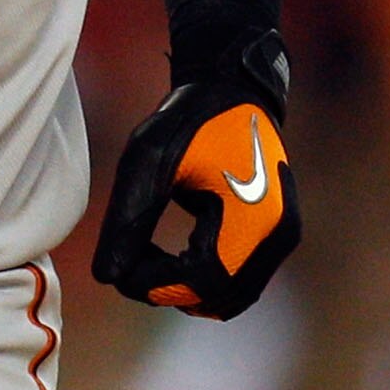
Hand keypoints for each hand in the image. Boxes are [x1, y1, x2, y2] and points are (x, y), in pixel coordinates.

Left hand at [92, 28, 299, 319]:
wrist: (232, 91)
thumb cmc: (187, 119)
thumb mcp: (147, 161)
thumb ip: (128, 220)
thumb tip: (108, 278)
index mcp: (252, 215)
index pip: (203, 281)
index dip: (157, 285)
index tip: (121, 269)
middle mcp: (277, 235)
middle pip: (218, 298)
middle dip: (167, 289)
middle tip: (130, 259)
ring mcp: (282, 238)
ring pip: (230, 297)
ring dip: (185, 288)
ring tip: (147, 255)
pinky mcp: (275, 236)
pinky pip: (238, 280)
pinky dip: (202, 278)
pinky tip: (168, 253)